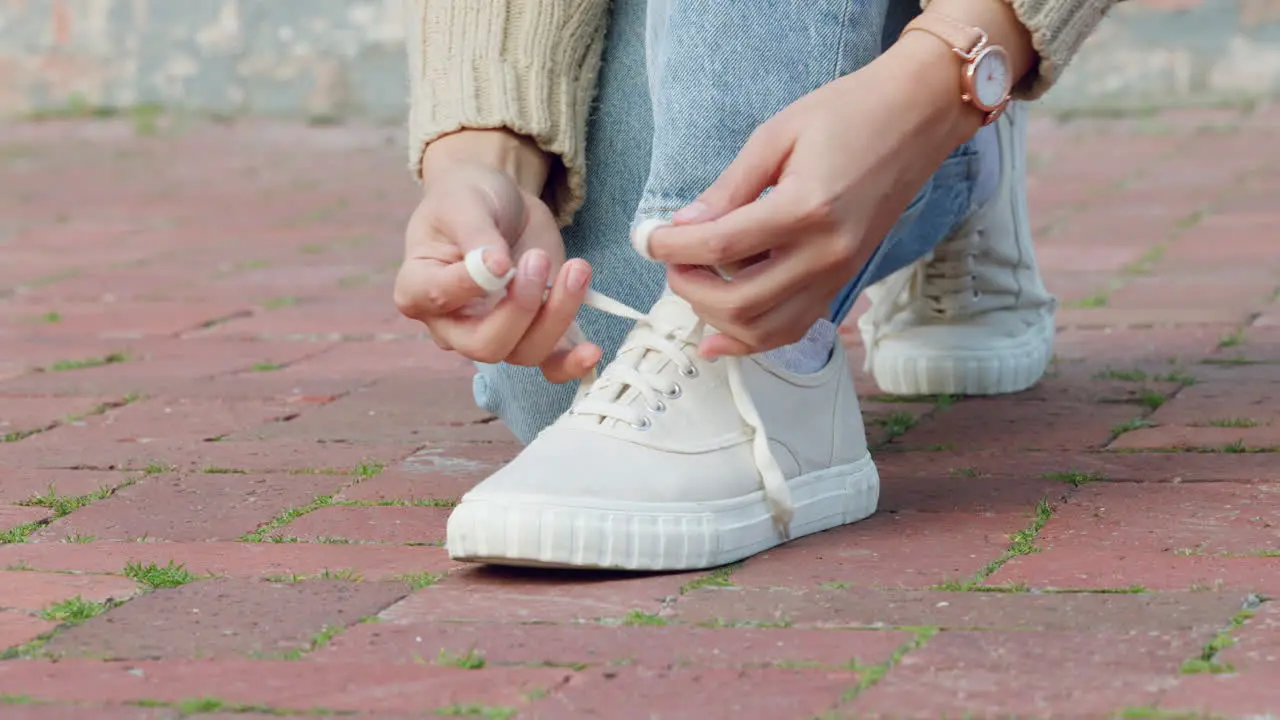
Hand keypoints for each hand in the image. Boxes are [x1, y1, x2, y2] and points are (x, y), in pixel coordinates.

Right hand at [394, 132, 600, 382]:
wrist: (498, 203)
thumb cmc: (468, 199)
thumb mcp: (465, 203)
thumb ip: (476, 235)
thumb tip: (495, 267)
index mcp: (419, 288)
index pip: (438, 299)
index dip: (470, 285)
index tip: (499, 257)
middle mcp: (453, 323)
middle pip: (484, 345)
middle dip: (520, 308)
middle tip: (538, 260)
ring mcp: (496, 332)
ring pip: (525, 351)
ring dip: (557, 315)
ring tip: (576, 268)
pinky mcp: (533, 330)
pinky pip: (550, 363)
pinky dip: (571, 363)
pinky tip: (591, 351)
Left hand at [645, 33, 991, 358]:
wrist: (915, 118)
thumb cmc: (848, 113)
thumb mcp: (775, 135)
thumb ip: (727, 188)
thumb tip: (682, 226)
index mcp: (805, 210)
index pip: (719, 246)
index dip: (671, 247)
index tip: (648, 239)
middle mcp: (825, 254)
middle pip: (737, 302)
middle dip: (688, 287)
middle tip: (671, 258)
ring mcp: (838, 275)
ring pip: (764, 330)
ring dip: (715, 317)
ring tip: (694, 282)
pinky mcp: (842, 281)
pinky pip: (792, 329)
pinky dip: (751, 338)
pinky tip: (719, 334)